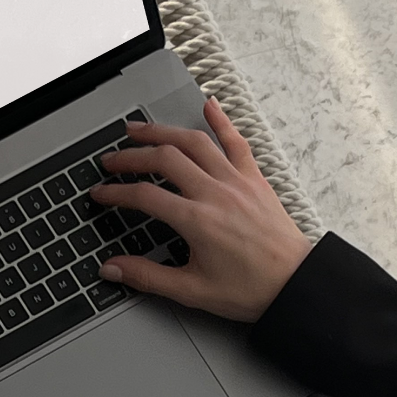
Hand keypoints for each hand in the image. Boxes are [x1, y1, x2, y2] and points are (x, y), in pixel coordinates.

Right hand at [90, 97, 313, 322]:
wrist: (295, 284)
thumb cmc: (251, 289)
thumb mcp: (192, 290)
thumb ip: (148, 277)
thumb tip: (113, 268)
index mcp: (197, 221)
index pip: (144, 196)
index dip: (116, 193)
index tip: (101, 194)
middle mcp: (216, 194)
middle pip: (164, 159)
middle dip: (132, 156)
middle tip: (112, 160)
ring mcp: (237, 182)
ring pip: (194, 142)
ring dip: (163, 131)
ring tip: (140, 129)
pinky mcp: (255, 179)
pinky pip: (236, 142)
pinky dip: (221, 120)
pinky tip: (208, 105)